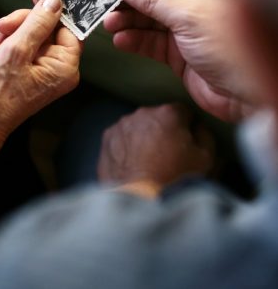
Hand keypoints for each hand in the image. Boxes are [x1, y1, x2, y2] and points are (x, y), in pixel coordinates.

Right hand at [0, 0, 81, 155]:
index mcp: (65, 68)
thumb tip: (54, 2)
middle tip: (3, 25)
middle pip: (48, 29)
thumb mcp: (16, 50)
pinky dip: (6, 43)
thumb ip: (37, 23)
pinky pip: (21, 47)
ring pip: (31, 36)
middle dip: (23, 23)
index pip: (68, 28)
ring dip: (11, 32)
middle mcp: (57, 70)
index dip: (51, 12)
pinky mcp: (25, 72)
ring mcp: (41, 72)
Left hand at [98, 103, 213, 188]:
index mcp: (168, 114)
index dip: (187, 127)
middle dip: (163, 131)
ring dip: (143, 137)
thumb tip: (198, 127)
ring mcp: (121, 125)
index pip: (182, 112)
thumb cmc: (176, 179)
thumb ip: (205, 135)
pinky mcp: (106, 138)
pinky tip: (132, 164)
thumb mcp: (206, 158)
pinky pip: (121, 137)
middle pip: (157, 117)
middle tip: (167, 155)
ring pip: (137, 126)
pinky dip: (126, 146)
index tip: (186, 143)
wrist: (141, 200)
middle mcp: (142, 114)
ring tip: (148, 162)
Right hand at [103, 0, 255, 121]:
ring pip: (148, 20)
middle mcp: (194, 4)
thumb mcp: (188, 16)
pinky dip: (134, 41)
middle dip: (129, 1)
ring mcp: (185, 29)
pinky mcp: (178, 53)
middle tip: (105, 4)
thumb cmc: (231, 47)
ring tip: (109, 24)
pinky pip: (150, 42)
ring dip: (127, 22)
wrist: (247, 95)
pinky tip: (121, 40)